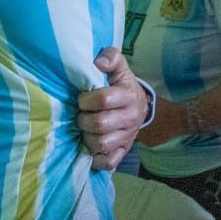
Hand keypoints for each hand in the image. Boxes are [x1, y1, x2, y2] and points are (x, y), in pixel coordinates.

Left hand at [77, 47, 150, 169]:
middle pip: (100, 124)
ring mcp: (128, 137)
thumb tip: (99, 62)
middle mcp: (131, 118)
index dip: (86, 100)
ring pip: (101, 144)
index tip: (82, 99)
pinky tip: (90, 148)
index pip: (103, 99)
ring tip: (85, 130)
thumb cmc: (122, 86)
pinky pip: (108, 162)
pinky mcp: (124, 151)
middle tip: (80, 116)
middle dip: (83, 120)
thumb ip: (111, 57)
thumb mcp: (120, 69)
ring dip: (86, 138)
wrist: (140, 108)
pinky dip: (96, 158)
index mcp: (129, 96)